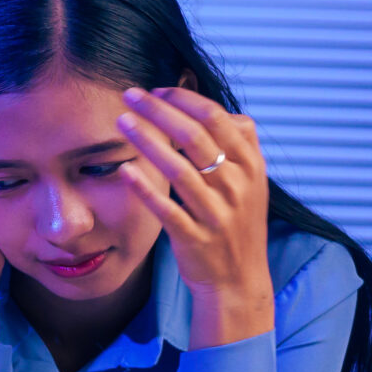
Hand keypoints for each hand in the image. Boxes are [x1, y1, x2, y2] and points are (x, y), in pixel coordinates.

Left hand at [116, 84, 273, 346]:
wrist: (239, 280)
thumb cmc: (236, 223)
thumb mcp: (250, 182)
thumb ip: (237, 146)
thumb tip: (216, 110)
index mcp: (250, 165)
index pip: (217, 119)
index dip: (184, 101)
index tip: (156, 91)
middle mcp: (236, 186)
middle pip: (196, 137)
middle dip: (161, 111)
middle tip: (129, 94)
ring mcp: (216, 213)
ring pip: (180, 170)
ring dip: (148, 141)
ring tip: (122, 122)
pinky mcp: (195, 238)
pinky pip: (168, 210)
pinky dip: (146, 189)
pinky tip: (124, 170)